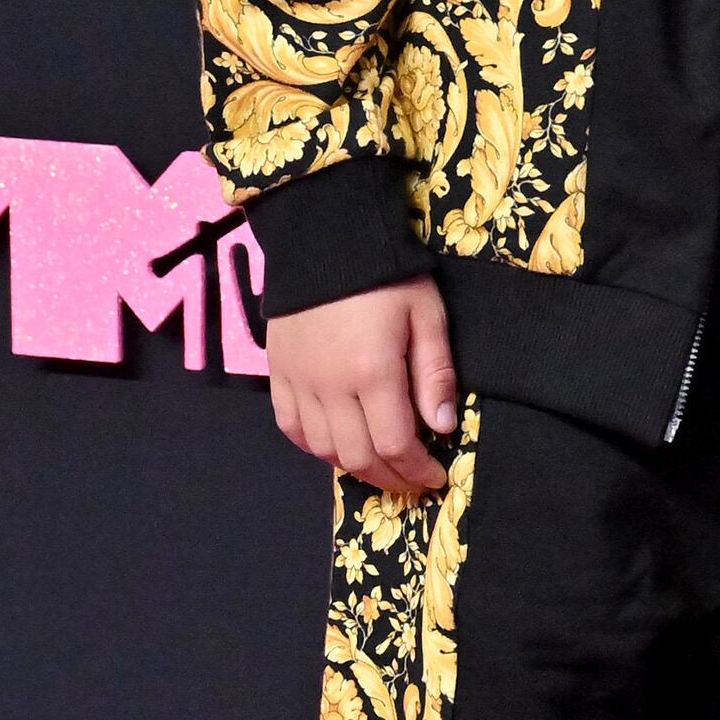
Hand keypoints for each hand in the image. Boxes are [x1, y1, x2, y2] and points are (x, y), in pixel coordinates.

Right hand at [266, 279, 457, 493]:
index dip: (416, 470)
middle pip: (357, 457)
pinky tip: (335, 447)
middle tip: (411, 481)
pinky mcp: (277, 372)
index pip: (394, 444)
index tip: (434, 478)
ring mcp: (298, 381)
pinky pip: (290, 426)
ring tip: (380, 466)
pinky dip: (313, 447)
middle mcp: (330, 386)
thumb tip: (441, 427)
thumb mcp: (426, 316)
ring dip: (354, 467)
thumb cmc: (387, 275)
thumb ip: (435, 374)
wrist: (326, 238)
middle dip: (389, 478)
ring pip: (322, 449)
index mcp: (372, 372)